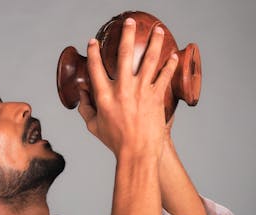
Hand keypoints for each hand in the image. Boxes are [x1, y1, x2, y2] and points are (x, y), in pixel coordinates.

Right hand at [78, 18, 177, 159]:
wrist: (138, 152)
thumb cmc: (115, 142)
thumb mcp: (94, 126)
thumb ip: (86, 108)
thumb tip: (82, 94)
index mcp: (104, 96)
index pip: (95, 67)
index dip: (93, 51)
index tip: (94, 41)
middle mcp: (122, 89)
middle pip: (123, 54)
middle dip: (126, 34)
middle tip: (129, 21)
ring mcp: (141, 91)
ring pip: (148, 59)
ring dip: (153, 42)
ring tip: (157, 29)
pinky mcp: (156, 97)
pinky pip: (164, 75)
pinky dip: (170, 64)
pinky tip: (173, 55)